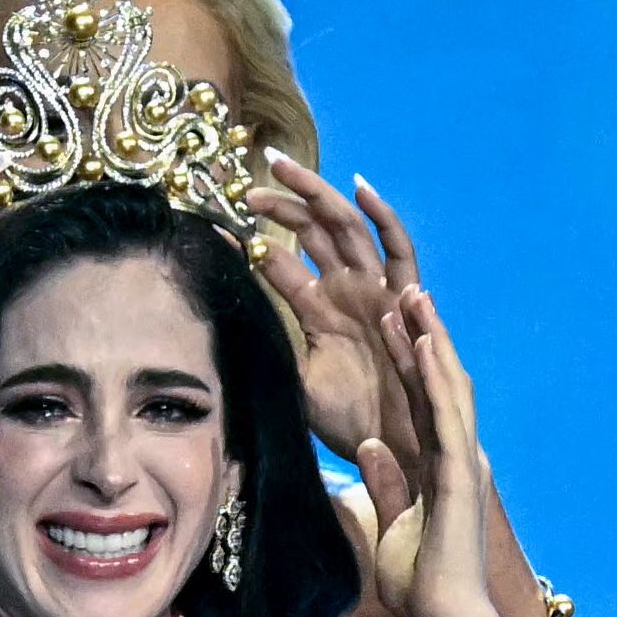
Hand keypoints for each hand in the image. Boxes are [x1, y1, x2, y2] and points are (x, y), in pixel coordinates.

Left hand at [245, 153, 424, 476]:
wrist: (393, 448)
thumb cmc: (347, 423)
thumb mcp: (293, 385)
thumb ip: (265, 355)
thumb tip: (217, 338)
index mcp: (318, 309)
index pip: (278, 262)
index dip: (248, 242)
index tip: (213, 225)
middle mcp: (345, 290)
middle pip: (311, 231)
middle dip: (282, 201)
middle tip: (247, 183)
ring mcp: (375, 289)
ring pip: (346, 227)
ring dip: (316, 196)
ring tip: (282, 168)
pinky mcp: (403, 298)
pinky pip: (399, 250)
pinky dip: (383, 217)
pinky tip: (359, 187)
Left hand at [354, 288, 504, 616]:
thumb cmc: (420, 586)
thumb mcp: (390, 526)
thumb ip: (386, 484)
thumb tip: (369, 447)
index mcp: (440, 469)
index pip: (419, 403)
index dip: (406, 361)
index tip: (390, 322)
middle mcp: (458, 459)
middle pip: (438, 384)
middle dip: (422, 335)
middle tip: (404, 288)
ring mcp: (462, 464)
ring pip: (447, 388)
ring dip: (431, 340)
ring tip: (413, 295)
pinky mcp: (460, 477)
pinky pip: (446, 417)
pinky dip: (434, 378)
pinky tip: (423, 344)